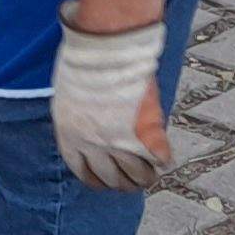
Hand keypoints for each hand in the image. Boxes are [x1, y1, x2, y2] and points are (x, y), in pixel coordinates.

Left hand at [49, 9, 172, 192]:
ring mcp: (120, 143)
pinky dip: (164, 160)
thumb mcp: (69, 97)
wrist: (107, 51)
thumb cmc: (84, 62)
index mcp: (69, 136)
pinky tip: (165, 158)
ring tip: (150, 174)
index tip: (105, 181)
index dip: (97, 178)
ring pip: (135, 176)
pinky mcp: (145, 136)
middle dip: (122, 182)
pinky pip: (159, 160)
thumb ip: (80, 118)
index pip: (82, 171)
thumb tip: (90, 127)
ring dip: (144, 177)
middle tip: (133, 180)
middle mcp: (92, 146)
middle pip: (109, 179)